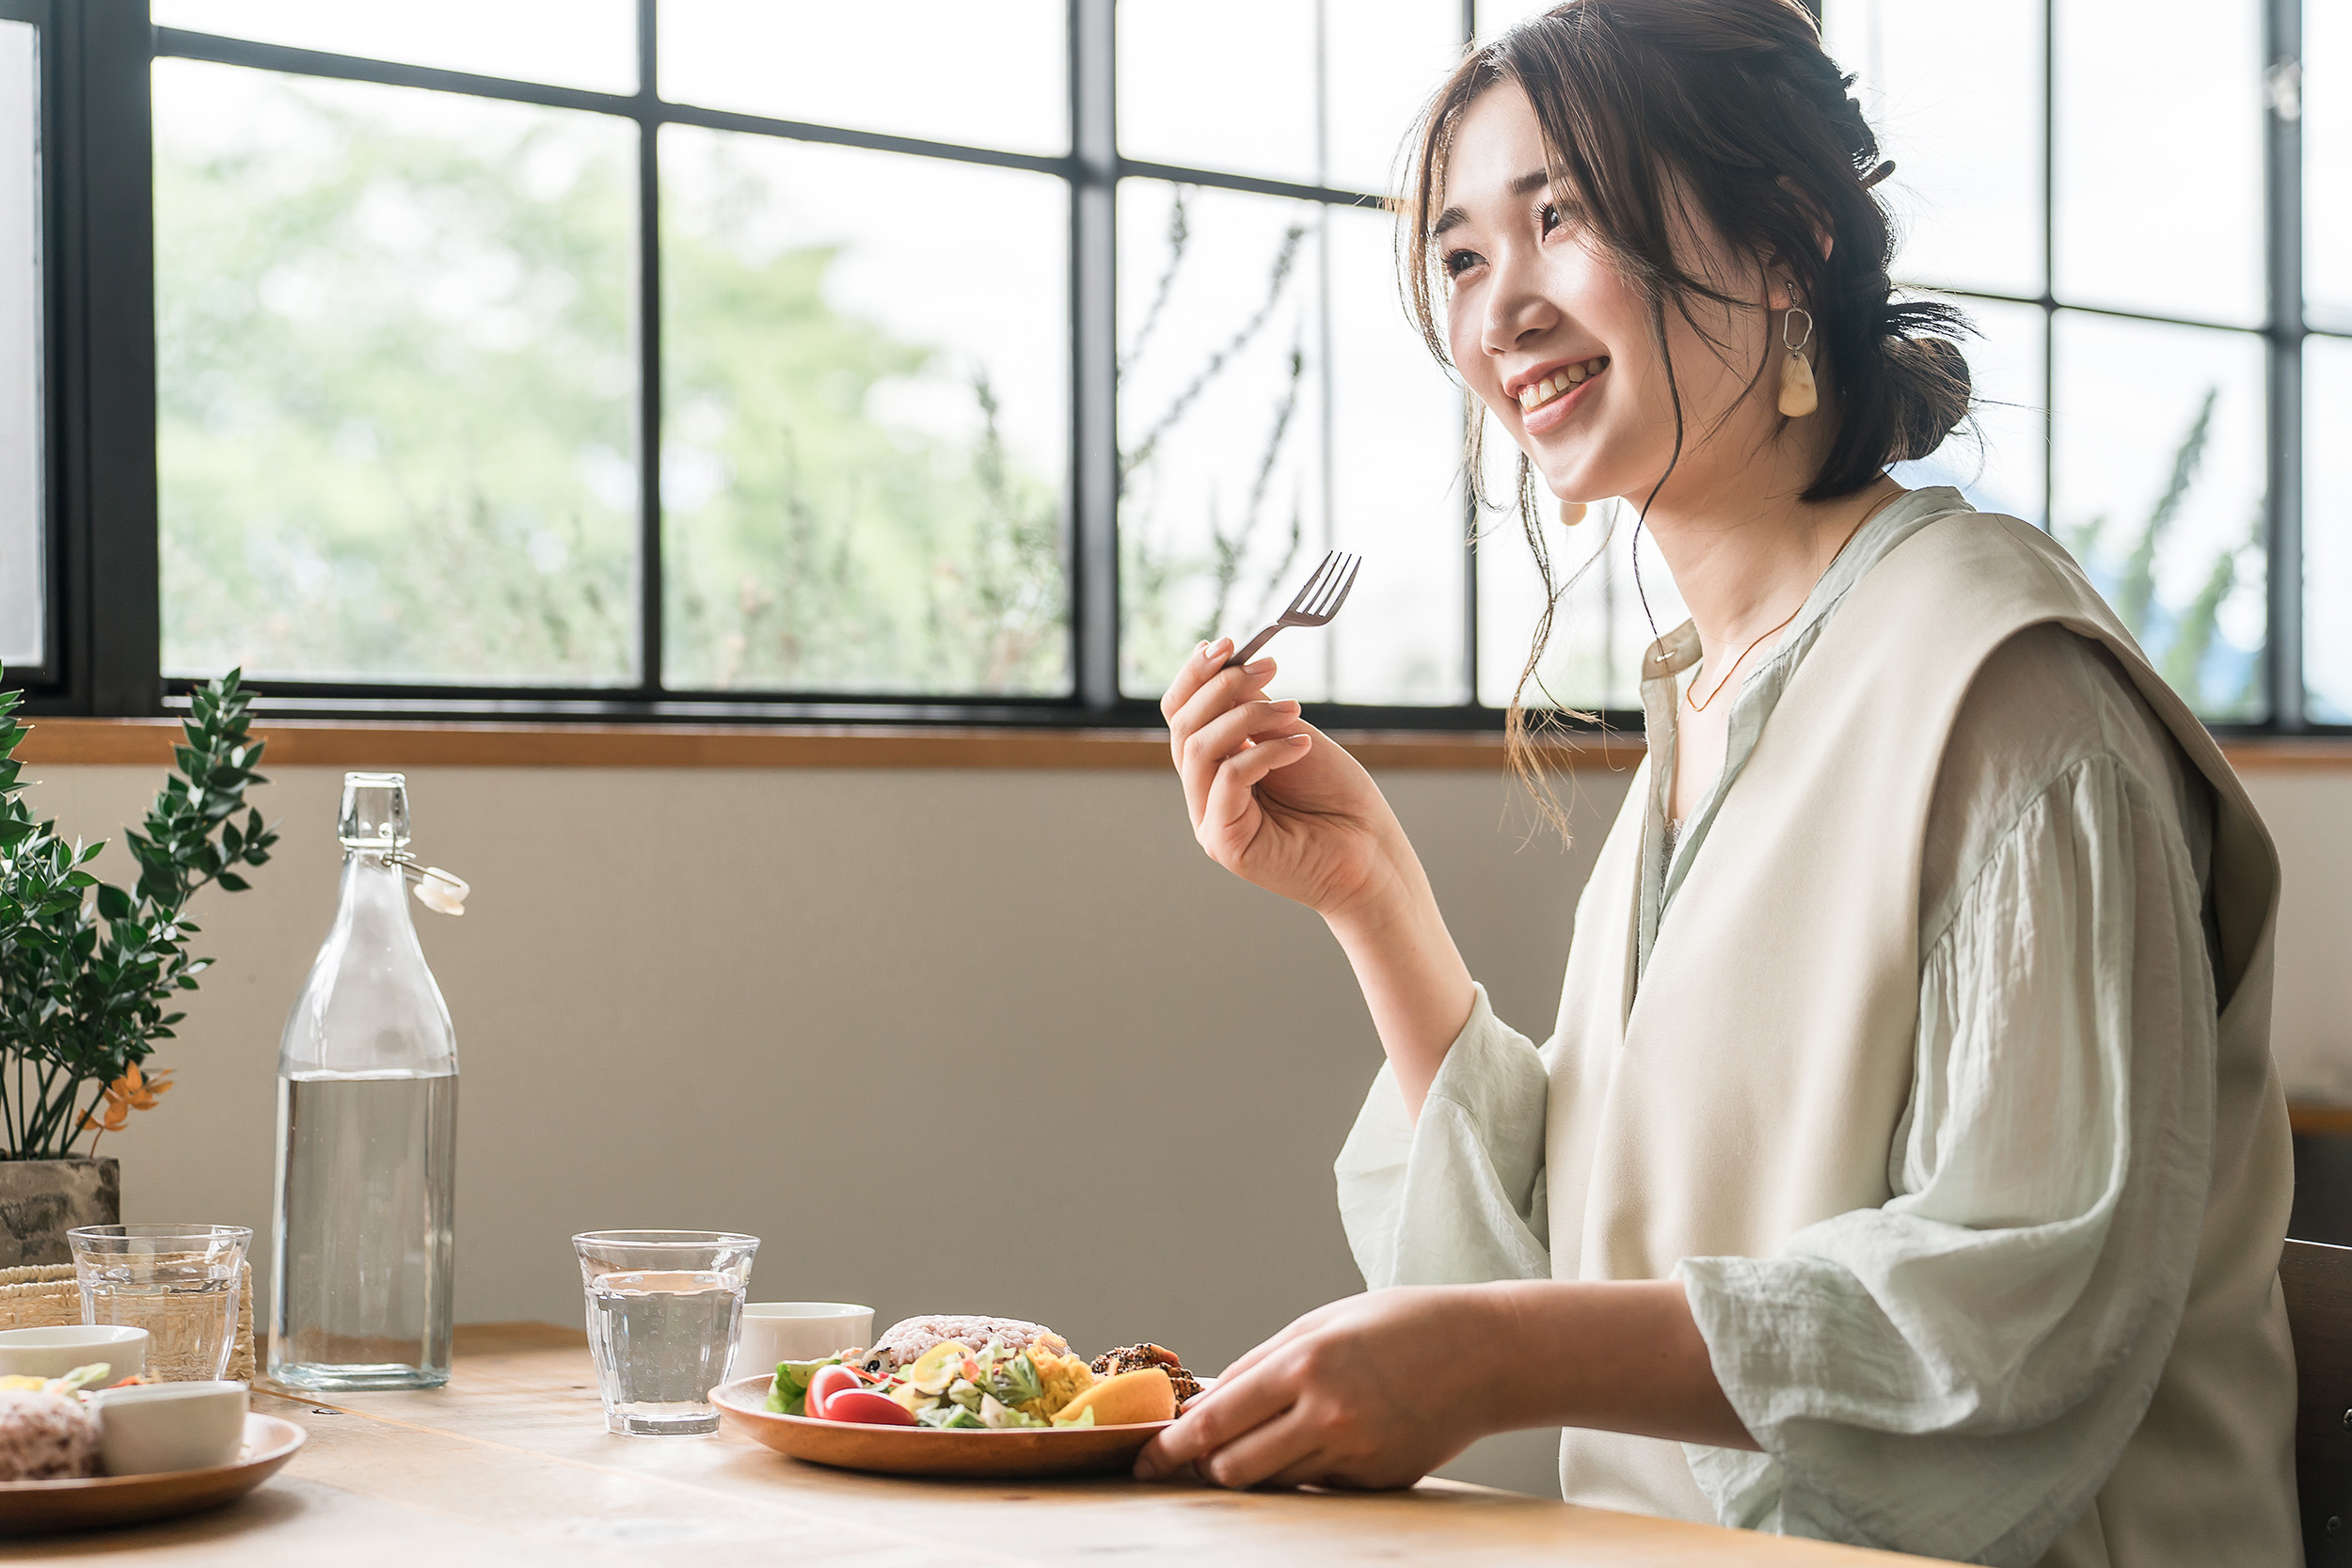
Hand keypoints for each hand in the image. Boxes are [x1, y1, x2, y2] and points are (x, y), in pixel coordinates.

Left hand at [1133, 1287, 1499, 1490]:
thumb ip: (1258, 1365)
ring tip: (1260, 1439)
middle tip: (1191, 1456)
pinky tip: (1325, 1438)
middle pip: (1234, 1468)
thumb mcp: (1320, 1324)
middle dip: (1205, 1466)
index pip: (1216, 1421)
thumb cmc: (1397, 1326)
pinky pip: (1317, 1486)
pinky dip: (1304, 1469)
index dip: (1170, 1448)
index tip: (1144, 1462)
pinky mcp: (1378, 1481)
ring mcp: (1356, 1454)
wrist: (1485, 1354)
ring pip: (1272, 1484)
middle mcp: (1328, 1414)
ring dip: (1250, 1470)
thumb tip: (1202, 1403)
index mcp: (1306, 1363)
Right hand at [1159, 639, 1405, 919]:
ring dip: (1246, 715)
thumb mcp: (1292, 737)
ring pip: (1198, 749)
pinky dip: (1264, 751)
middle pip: (1182, 727)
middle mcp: (1203, 796)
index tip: (1226, 644)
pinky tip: (1301, 746)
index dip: (1195, 676)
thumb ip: (1255, 709)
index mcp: (1214, 769)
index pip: (1180, 715)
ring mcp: (1209, 822)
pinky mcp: (1225, 844)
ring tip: (1294, 710)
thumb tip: (1232, 665)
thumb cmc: (1338, 800)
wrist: (1373, 856)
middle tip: (1269, 667)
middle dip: (1223, 687)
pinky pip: (1228, 779)